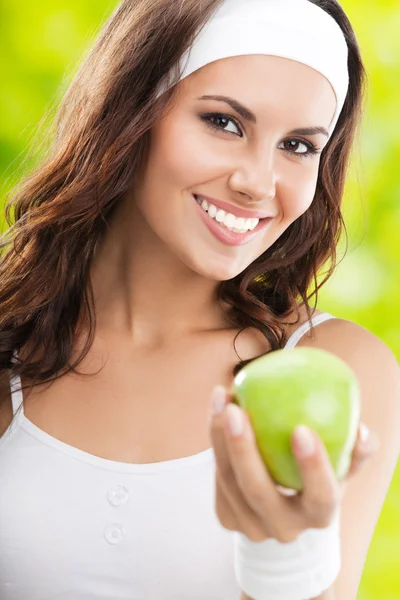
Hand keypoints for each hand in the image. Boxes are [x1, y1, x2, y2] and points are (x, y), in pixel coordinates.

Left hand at [208, 385, 379, 543]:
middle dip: (243, 449)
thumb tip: (360, 430)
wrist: (287, 513)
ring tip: (222, 397)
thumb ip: (355, 450)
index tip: (301, 428)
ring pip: (229, 481)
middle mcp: (284, 528)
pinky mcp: (228, 517)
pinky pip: (217, 477)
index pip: (321, 496)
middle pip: (258, 491)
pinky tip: (217, 407)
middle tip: (236, 409)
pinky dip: (215, 440)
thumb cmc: (320, 479)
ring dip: (219, 436)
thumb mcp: (343, 467)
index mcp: (319, 515)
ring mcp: (252, 527)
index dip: (313, 467)